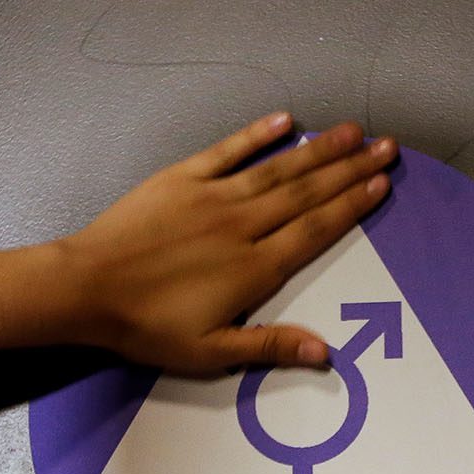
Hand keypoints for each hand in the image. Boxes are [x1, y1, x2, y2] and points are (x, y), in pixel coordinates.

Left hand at [54, 113, 395, 374]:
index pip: (316, 230)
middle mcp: (243, 225)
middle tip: (387, 147)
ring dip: (319, 148)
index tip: (382, 184)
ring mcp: (213, 197)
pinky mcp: (182, 179)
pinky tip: (285, 121)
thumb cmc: (146, 327)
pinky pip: (228, 151)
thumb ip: (270, 346)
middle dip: (350, 169)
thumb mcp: (209, 351)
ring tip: (353, 131)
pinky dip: (257, 135)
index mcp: (254, 269)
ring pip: (278, 169)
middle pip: (308, 193)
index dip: (352, 206)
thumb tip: (327, 353)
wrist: (86, 289)